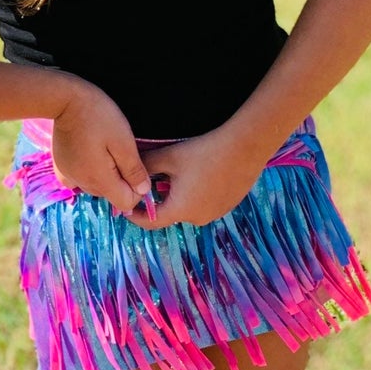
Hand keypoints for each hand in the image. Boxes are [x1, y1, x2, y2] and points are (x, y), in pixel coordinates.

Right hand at [50, 82, 154, 213]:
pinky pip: (80, 180)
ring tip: (102, 148)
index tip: (135, 166)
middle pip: (111, 195)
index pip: (126, 202)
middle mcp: (82, 184)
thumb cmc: (99, 116)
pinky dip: (88, 171)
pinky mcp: (61, 168)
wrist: (66, 100)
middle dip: (120, 179)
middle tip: (118, 151)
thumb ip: (134, 170)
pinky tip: (88, 153)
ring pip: (96, 187)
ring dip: (104, 174)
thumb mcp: (124, 141)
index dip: (136, 188)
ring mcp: (69, 177)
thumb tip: (144, 191)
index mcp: (100, 180)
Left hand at [135, 128, 265, 229]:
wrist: (244, 147)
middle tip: (153, 180)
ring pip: (188, 208)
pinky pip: (204, 204)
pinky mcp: (228, 206)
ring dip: (178, 196)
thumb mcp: (168, 157)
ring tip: (177, 174)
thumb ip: (145, 166)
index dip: (135, 216)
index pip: (150, 222)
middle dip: (158, 200)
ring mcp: (215, 213)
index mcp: (180, 210)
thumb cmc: (203, 152)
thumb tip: (128, 170)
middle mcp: (198, 218)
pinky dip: (195, 194)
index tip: (126, 208)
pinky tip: (198, 174)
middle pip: (170, 213)